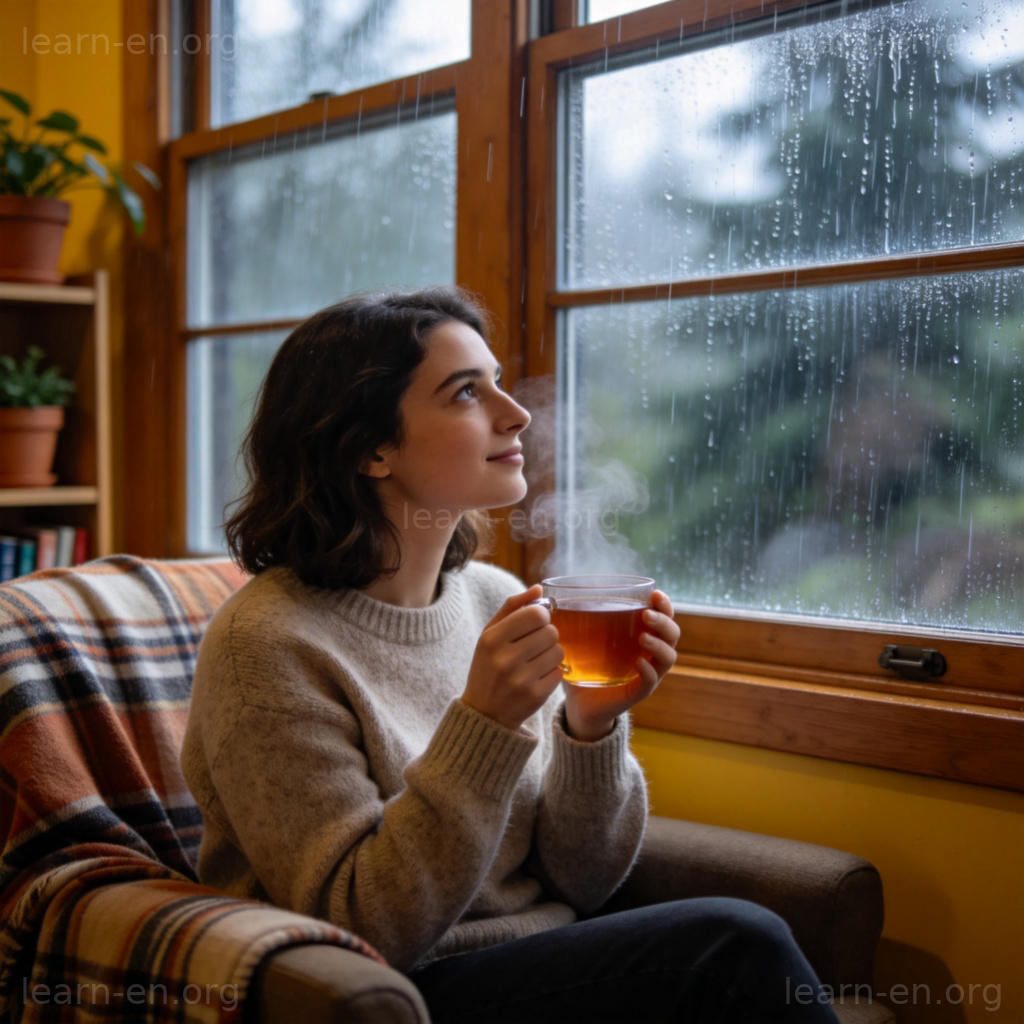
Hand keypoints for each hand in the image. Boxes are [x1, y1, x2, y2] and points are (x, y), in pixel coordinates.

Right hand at [461, 585, 564, 730]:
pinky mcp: (536, 696)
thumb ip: (512, 607)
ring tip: (536, 661)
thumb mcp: (490, 634)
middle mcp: (505, 659)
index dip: (542, 615)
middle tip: (534, 644)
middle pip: (551, 632)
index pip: (535, 614)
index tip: (536, 622)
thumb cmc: (488, 666)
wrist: (485, 712)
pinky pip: (560, 672)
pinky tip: (537, 677)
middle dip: (547, 635)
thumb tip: (539, 588)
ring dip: (551, 653)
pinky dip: (552, 672)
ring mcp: (521, 679)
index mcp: (492, 639)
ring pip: (559, 651)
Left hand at [564, 589, 679, 741]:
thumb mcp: (584, 639)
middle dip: (664, 622)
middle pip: (672, 635)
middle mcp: (650, 654)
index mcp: (642, 636)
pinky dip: (649, 671)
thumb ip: (576, 618)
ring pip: (668, 658)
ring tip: (643, 638)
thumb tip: (550, 595)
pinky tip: (639, 663)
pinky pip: (651, 682)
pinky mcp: (637, 693)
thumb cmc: (585, 665)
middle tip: (647, 615)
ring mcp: (647, 675)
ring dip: (659, 645)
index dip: (664, 605)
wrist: (580, 703)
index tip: (654, 594)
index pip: (664, 617)